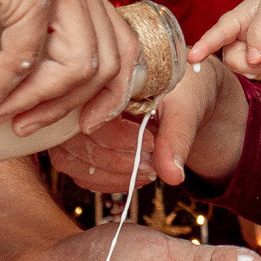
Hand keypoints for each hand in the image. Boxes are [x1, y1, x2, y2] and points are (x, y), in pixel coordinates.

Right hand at [0, 0, 137, 135]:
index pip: (123, 44)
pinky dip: (0, 88)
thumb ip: (35, 32)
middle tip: (30, 127)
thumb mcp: (10, 2)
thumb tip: (36, 91)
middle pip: (106, 62)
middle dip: (70, 107)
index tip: (85, 123)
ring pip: (76, 65)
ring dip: (38, 102)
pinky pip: (25, 57)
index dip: (113, 92)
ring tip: (3, 117)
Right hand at [51, 58, 248, 190]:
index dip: (116, 138)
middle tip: (151, 167)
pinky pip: (79, 170)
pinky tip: (134, 177)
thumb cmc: (187, 91)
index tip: (152, 144)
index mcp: (104, 78)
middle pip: (73, 141)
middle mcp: (81, 99)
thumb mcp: (188, 107)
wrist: (190, 95)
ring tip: (147, 173)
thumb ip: (177, 138)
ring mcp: (76, 122)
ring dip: (109, 176)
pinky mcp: (81, 143)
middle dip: (114, 162)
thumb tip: (172, 176)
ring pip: (70, 161)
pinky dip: (105, 181)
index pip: (89, 112)